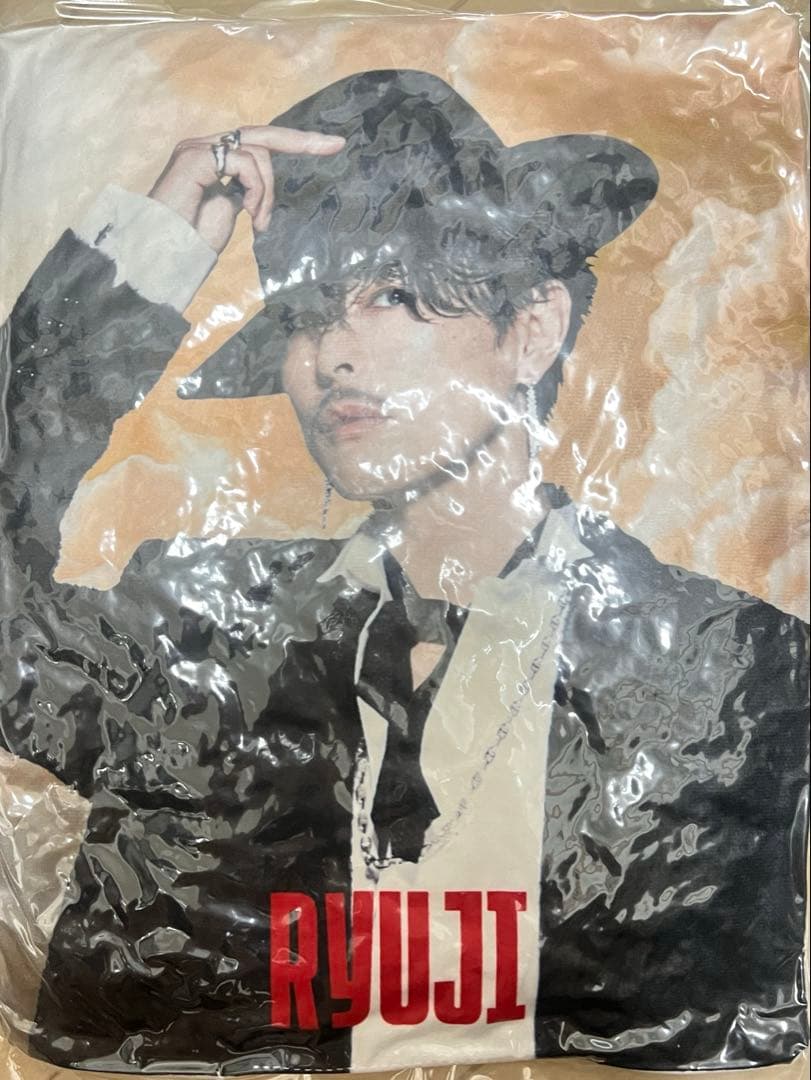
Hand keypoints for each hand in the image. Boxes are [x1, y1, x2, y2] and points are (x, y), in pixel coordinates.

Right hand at [148, 125, 344, 253]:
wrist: (165, 255)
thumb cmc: (192, 242)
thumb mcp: (227, 212)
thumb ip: (243, 192)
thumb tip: (260, 188)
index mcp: (212, 157)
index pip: (256, 143)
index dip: (292, 142)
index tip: (330, 145)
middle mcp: (204, 146)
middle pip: (262, 134)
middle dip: (302, 140)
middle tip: (336, 145)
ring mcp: (198, 148)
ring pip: (259, 153)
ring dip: (267, 193)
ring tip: (258, 222)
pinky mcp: (196, 156)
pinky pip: (245, 163)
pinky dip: (257, 190)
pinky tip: (249, 215)